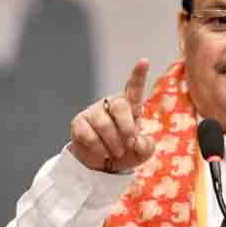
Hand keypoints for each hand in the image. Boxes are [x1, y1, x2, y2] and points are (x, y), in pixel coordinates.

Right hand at [70, 58, 155, 173]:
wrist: (103, 165)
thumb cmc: (126, 151)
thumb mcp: (142, 151)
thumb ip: (146, 146)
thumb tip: (135, 140)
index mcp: (130, 105)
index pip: (134, 87)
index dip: (139, 74)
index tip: (144, 61)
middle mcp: (111, 103)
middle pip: (119, 106)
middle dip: (126, 127)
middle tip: (129, 142)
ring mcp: (94, 111)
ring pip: (104, 124)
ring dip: (113, 143)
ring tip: (116, 152)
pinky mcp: (79, 123)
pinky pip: (89, 135)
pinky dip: (99, 148)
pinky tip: (103, 151)